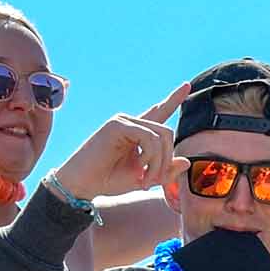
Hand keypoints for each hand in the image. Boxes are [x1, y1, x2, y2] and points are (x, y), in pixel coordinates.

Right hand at [46, 112, 176, 199]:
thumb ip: (165, 170)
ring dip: (158, 162)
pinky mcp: (117, 125)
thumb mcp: (145, 178)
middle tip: (154, 180)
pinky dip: (150, 157)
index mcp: (137, 132)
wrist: (82, 185)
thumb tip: (187, 161)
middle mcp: (131, 123)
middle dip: (166, 160)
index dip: (172, 99)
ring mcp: (123, 121)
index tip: (187, 85)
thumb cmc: (108, 180)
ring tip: (145, 180)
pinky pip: (149, 137)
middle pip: (167, 132)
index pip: (159, 112)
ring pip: (160, 136)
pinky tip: (139, 169)